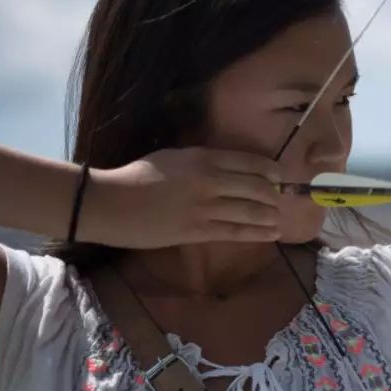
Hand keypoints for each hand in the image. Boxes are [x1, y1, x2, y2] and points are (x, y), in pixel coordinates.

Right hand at [79, 147, 283, 248]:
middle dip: (274, 195)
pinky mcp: (198, 231)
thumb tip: (231, 168)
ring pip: (251, 211)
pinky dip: (258, 233)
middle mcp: (210, 180)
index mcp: (203, 157)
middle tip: (280, 200)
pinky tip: (272, 234)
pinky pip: (237, 232)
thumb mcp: (174, 157)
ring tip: (279, 219)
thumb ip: (203, 161)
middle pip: (257, 187)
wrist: (111, 202)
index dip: (271, 170)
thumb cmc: (138, 176)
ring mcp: (205, 207)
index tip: (280, 176)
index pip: (250, 162)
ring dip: (271, 216)